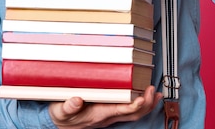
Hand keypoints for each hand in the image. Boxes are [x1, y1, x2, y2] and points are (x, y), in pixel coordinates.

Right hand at [48, 85, 162, 128]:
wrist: (59, 125)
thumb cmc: (61, 116)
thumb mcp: (60, 111)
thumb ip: (68, 106)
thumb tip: (77, 100)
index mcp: (98, 114)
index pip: (120, 111)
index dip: (133, 106)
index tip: (142, 98)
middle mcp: (107, 117)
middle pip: (133, 114)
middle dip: (146, 104)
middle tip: (152, 90)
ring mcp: (109, 116)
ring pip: (133, 114)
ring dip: (146, 105)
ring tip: (155, 94)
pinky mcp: (108, 112)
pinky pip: (128, 111)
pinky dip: (140, 104)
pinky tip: (144, 97)